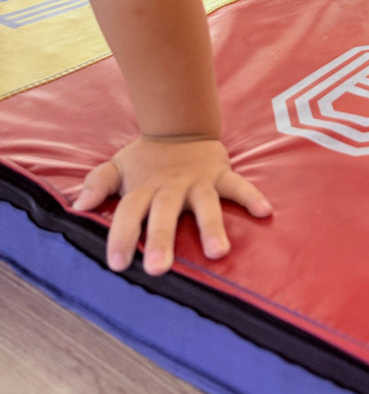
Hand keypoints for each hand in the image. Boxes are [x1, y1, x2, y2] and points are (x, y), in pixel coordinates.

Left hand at [71, 136, 271, 275]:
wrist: (181, 124)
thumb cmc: (147, 158)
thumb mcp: (118, 166)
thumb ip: (98, 183)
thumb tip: (78, 205)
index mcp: (144, 189)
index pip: (129, 213)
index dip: (122, 236)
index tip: (118, 264)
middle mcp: (171, 188)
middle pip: (165, 215)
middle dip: (162, 240)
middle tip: (160, 269)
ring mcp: (199, 182)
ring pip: (206, 205)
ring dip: (211, 227)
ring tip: (218, 252)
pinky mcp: (221, 174)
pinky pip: (239, 186)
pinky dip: (252, 197)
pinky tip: (264, 212)